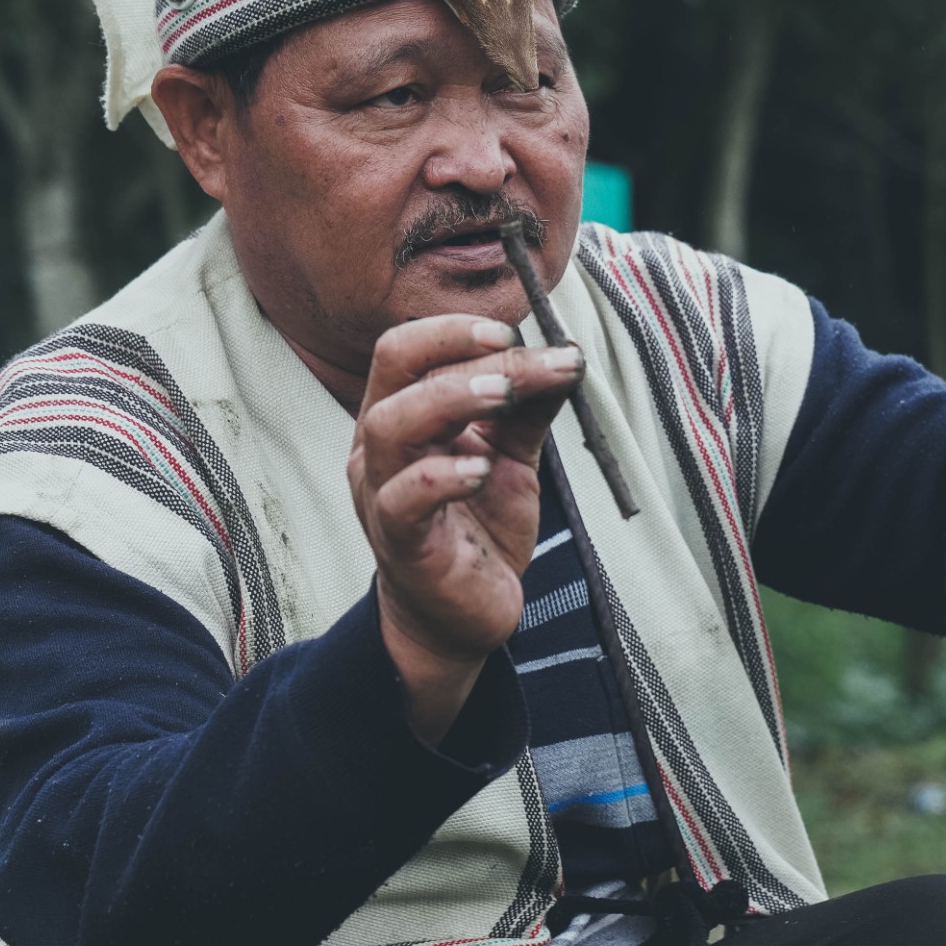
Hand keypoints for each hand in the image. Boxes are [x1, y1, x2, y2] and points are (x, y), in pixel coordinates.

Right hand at [347, 316, 586, 742]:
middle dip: (454, 349)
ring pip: (391, 426)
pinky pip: (405, 501)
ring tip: (504, 395)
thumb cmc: (478, 527)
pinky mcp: (400, 543)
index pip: (406, 348)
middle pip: (393, 369)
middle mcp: (378, 448)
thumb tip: (566, 354)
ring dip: (451, 400)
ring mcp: (381, 495)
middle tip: (512, 352)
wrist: (463, 616)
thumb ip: (529, 409)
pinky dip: (443, 476)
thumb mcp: (511, 457)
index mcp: (400, 416)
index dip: (454, 330)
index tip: (512, 330)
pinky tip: (483, 469)